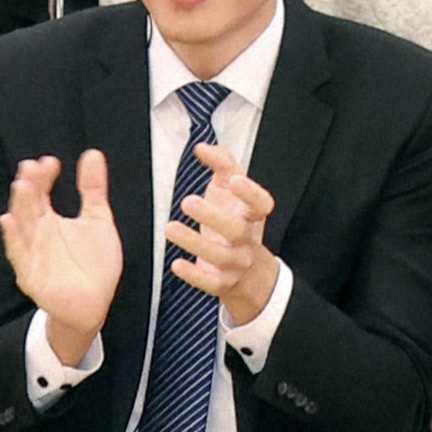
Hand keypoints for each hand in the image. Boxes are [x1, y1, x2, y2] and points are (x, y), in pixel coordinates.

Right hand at [0, 149, 122, 359]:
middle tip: (32, 167)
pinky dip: (13, 239)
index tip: (50, 162)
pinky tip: (8, 221)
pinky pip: (19, 254)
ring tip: (21, 186)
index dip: (43, 177)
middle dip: (30, 186)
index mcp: (49, 220)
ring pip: (22, 226)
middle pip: (28, 205)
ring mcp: (32, 253)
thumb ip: (93, 189)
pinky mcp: (30, 274)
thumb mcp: (97, 220)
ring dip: (20, 206)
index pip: (41, 192)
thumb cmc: (94, 264)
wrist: (95, 303)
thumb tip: (92, 154)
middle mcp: (37, 233)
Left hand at [163, 142, 281, 325]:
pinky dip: (194, 275)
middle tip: (188, 202)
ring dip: (195, 242)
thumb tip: (203, 147)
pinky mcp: (223, 283)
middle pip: (237, 230)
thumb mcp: (234, 193)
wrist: (251, 276)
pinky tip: (177, 264)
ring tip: (171, 228)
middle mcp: (248, 240)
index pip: (261, 204)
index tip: (234, 179)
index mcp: (253, 215)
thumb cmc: (237, 223)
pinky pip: (211, 283)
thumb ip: (222, 164)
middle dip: (214, 216)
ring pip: (221, 257)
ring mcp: (237, 264)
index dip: (250, 193)